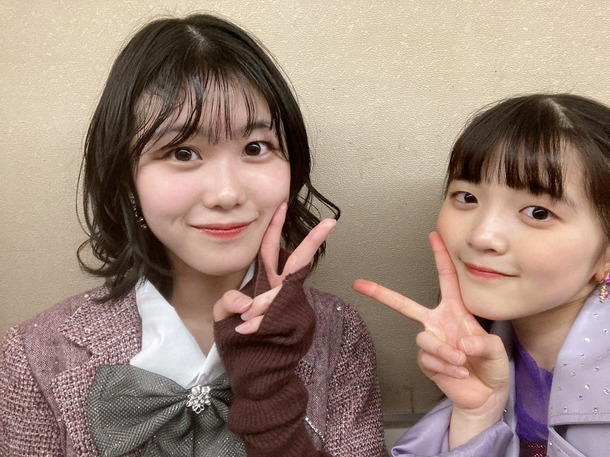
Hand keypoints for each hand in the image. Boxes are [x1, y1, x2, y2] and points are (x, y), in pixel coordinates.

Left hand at [213, 202, 335, 332]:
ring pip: (277, 294)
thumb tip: (246, 304)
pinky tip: (246, 331)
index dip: (275, 227)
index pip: (270, 248)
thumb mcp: (224, 313)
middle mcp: (281, 289)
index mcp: (267, 281)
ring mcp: (289, 305)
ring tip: (244, 323)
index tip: (282, 205)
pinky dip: (256, 325)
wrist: (254, 367)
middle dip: (312, 241)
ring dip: (258, 308)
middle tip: (328, 224)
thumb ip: (230, 302)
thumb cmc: (239, 337)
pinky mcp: (291, 323)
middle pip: (299, 260)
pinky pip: (272, 316)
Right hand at [353, 232, 508, 446]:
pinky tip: (458, 372)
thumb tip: (461, 343)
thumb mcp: (497, 350)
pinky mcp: (426, 362)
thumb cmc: (491, 367)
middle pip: (405, 305)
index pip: (446, 279)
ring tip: (462, 361)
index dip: (440, 256)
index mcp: (455, 311)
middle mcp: (438, 323)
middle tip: (361, 284)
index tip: (433, 236)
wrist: (485, 395)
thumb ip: (483, 343)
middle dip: (382, 294)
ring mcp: (430, 342)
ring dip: (445, 351)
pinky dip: (446, 367)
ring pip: (425, 339)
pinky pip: (428, 359)